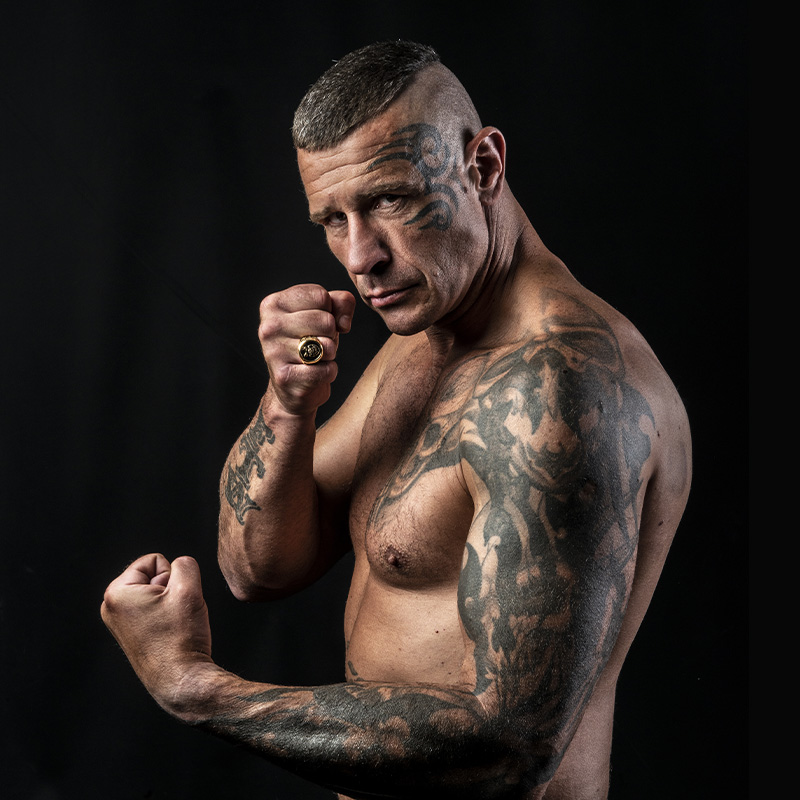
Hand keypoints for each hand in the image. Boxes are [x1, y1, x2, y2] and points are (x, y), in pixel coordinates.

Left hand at [101, 554, 214, 715]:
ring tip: (171, 624)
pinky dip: (165, 615)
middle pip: (152, 575)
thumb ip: (185, 564)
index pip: (155, 560)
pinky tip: (168, 633)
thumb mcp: (189, 588)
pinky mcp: (128, 633)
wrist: (181, 679)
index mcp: (117, 592)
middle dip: (169, 588)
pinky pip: (152, 608)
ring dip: (169, 602)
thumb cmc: (181, 636)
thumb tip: (179, 565)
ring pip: (155, 592)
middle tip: (173, 614)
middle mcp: (110, 606)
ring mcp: (118, 621)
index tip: (172, 602)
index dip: (172, 576)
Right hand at [258, 284, 355, 415]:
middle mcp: (268, 326)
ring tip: (314, 357)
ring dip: (330, 354)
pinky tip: (314, 373)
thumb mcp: (326, 314)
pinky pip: (327, 370)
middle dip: (331, 334)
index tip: (316, 322)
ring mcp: (273, 352)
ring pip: (327, 346)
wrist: (293, 385)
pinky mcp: (284, 377)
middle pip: (326, 320)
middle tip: (317, 342)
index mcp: (273, 304)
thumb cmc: (310, 342)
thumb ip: (341, 303)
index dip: (329, 310)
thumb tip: (343, 323)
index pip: (320, 295)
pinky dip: (329, 372)